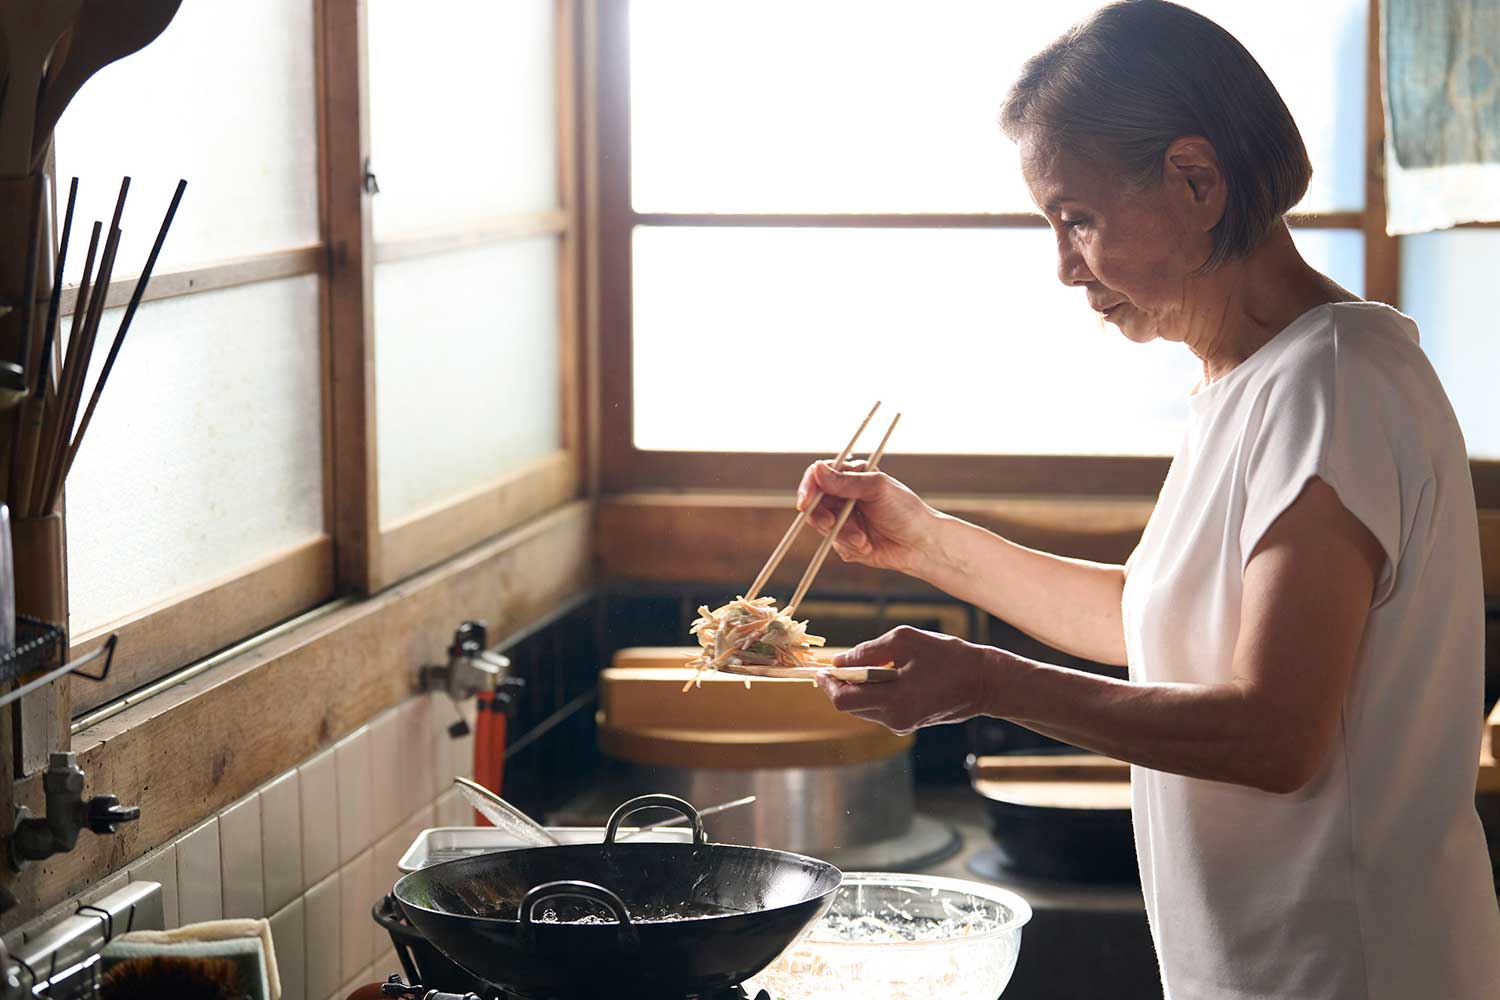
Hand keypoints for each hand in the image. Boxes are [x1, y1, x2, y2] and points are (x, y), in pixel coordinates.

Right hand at [795, 461, 941, 575]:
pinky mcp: (846, 542)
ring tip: (862, 538)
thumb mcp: (877, 489)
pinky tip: (867, 546)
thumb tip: (817, 470)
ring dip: (841, 533)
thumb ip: (845, 482)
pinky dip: (848, 546)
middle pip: (814, 504)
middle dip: (822, 516)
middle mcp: (844, 497)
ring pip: (822, 526)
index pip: (818, 477)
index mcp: (851, 478)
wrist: (921, 545)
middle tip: (831, 523)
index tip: (805, 502)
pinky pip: (834, 545)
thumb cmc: (905, 511)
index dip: (808, 488)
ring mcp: (843, 520)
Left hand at [817, 626, 1000, 734]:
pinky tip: (891, 674)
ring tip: (876, 664)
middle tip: (841, 663)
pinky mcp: (908, 723)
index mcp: (894, 701)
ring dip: (860, 687)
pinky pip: (879, 708)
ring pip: (864, 707)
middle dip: (842, 684)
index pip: (844, 700)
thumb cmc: (948, 656)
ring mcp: (901, 725)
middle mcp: (895, 720)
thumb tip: (839, 660)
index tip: (821, 669)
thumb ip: (868, 651)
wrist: (985, 682)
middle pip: (850, 706)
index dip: (829, 684)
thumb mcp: (905, 641)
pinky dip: (876, 691)